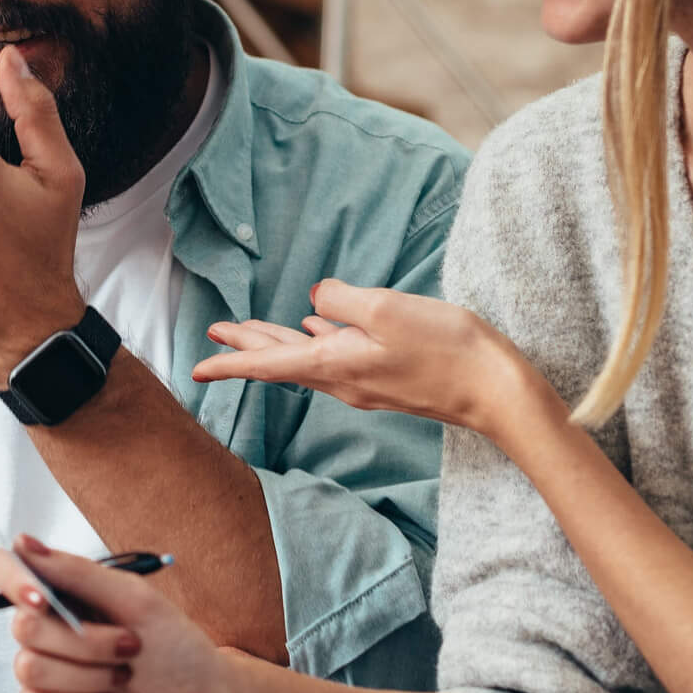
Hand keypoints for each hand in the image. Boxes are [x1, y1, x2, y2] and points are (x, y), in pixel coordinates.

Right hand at [0, 538, 245, 692]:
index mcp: (65, 594)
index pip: (4, 570)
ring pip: (29, 668)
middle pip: (22, 626)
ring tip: (123, 678)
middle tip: (130, 646)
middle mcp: (49, 629)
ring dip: (88, 674)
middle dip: (84, 641)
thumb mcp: (134, 600)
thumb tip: (22, 542)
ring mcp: (47, 673)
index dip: (12, 580)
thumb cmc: (176, 649)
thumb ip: (77, 572)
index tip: (41, 599)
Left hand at [191, 281, 552, 442]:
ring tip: (250, 328)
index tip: (194, 370)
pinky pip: (337, 357)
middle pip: (283, 360)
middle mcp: (344, 380)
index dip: (230, 362)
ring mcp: (367, 382)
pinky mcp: (389, 377)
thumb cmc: (447, 349)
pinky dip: (317, 341)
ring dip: (277, 341)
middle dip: (247, 344)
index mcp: (336, 365)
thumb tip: (314, 301)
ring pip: (308, 358)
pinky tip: (315, 328)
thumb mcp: (388, 310)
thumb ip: (342, 300)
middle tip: (215, 331)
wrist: (498, 392)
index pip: (268, 364)